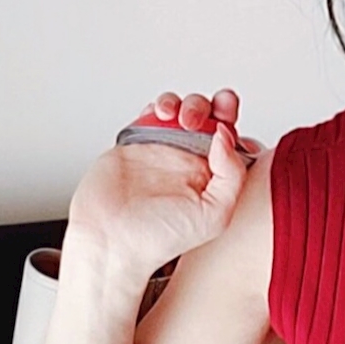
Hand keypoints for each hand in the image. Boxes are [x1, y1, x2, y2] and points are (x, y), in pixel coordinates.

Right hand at [67, 88, 260, 277]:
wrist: (112, 240)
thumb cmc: (160, 239)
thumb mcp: (215, 215)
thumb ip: (232, 175)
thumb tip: (225, 136)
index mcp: (212, 177)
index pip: (230, 138)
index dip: (231, 118)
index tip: (226, 113)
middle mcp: (190, 162)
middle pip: (208, 117)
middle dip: (207, 107)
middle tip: (195, 119)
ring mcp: (163, 151)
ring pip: (181, 110)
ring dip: (183, 103)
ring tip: (176, 117)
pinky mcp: (137, 143)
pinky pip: (151, 114)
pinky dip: (158, 105)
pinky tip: (159, 114)